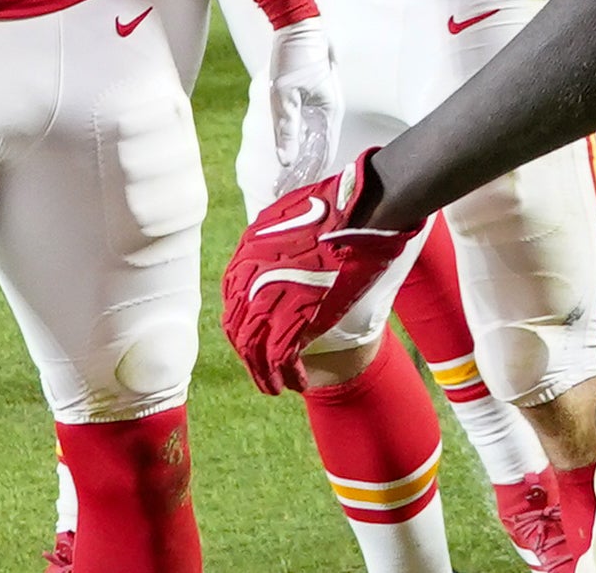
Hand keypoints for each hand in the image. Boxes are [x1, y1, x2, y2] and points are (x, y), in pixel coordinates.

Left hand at [221, 150, 420, 393]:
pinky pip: (279, 358)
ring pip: (253, 349)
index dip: (246, 325)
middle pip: (238, 329)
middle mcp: (249, 277)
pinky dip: (286, 375)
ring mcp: (269, 297)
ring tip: (276, 387)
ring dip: (263, 374)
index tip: (259, 338)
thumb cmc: (339, 207)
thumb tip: (286, 250)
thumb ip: (281, 239)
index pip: (234, 301)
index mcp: (247, 252)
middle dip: (250, 355)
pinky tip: (297, 383)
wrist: (361, 209)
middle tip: (264, 371)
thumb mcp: (293, 215)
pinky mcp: (296, 317)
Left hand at [265, 18, 341, 193]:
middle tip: (284, 196)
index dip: (308, 178)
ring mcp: (322, 106)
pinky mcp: (314, 100)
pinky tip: (291, 155)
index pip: (321, 156)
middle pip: (319, 153)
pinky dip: (300, 145)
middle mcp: (329, 114)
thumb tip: (286, 161)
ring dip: (302, 163)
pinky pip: (309, 130)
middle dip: (303, 176)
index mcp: (328, 114)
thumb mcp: (284, 93)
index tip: (292, 196)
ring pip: (314, 143)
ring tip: (286, 182)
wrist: (300, 24)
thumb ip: (286, 128)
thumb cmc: (294, 56)